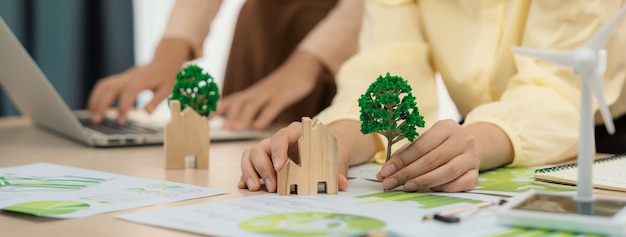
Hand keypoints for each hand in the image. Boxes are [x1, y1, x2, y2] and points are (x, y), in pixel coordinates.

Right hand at [87, 38, 190, 123]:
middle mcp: (129, 77)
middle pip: (110, 89)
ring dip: (95, 100)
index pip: (129, 94)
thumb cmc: (166, 77)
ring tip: (91, 116)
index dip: (123, 107)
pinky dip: (96, 95)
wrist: (164, 62)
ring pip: (103, 85)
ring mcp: (123, 77)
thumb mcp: (166, 90)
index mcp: (141, 81)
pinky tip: (94, 108)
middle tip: (96, 121)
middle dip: (101, 105)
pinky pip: (104, 85)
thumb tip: (147, 113)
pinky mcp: (120, 79)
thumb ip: (156, 101)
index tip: (121, 122)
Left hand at [217, 50, 321, 130]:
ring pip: (252, 105)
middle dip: (223, 114)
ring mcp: (269, 93)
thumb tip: (230, 121)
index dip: (213, 110)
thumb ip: (248, 108)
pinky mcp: (283, 95)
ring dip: (241, 117)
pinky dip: (264, 116)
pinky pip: (272, 106)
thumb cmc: (281, 85)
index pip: (227, 101)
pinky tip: (258, 126)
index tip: (200, 120)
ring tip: (232, 129)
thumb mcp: (263, 96)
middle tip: (211, 126)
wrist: (302, 65)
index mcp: (250, 94)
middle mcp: (256, 93)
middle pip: (237, 103)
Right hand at [238, 120, 376, 191]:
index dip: (278, 150)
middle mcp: (277, 139)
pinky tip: (245, 186)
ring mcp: (268, 150)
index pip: (281, 136)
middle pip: (261, 147)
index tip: (279, 166)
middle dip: (263, 168)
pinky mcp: (262, 162)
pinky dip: (246, 175)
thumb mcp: (336, 156)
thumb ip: (338, 169)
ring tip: (255, 188)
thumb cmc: (328, 150)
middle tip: (272, 187)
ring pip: (250, 155)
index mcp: (294, 132)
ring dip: (250, 171)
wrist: (325, 150)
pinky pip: (248, 165)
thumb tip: (341, 183)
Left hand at [376, 119, 480, 191]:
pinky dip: (445, 187)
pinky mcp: (477, 173)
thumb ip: (405, 154)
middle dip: (407, 173)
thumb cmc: (439, 145)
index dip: (401, 160)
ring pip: (447, 172)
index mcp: (446, 127)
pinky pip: (461, 183)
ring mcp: (471, 157)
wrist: (468, 147)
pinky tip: (430, 190)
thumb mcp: (424, 142)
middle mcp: (462, 139)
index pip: (420, 146)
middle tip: (390, 183)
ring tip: (406, 187)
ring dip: (424, 182)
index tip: (385, 172)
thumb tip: (385, 172)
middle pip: (432, 160)